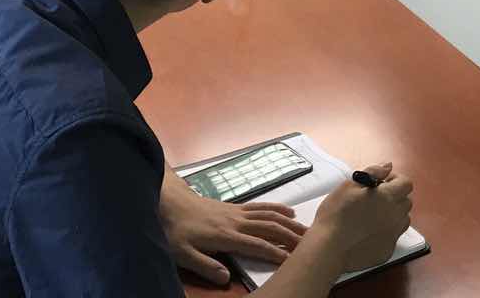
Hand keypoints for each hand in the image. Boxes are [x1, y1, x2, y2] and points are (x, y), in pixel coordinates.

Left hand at [158, 179, 305, 284]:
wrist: (169, 201)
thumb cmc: (175, 230)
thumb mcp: (183, 254)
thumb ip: (205, 266)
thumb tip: (226, 278)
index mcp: (226, 236)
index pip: (257, 246)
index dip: (276, 254)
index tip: (293, 261)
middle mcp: (237, 222)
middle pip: (270, 228)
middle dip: (291, 236)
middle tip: (310, 244)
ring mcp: (238, 212)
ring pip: (269, 215)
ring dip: (289, 222)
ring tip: (307, 229)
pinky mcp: (236, 207)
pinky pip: (261, 206)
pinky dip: (278, 208)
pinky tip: (289, 212)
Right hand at [314, 164, 413, 273]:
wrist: (329, 247)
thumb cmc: (336, 215)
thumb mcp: (350, 185)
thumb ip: (372, 172)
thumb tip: (387, 166)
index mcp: (387, 197)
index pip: (406, 183)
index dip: (395, 180)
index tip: (381, 182)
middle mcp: (395, 216)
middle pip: (406, 201)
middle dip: (394, 196)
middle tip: (375, 198)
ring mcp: (393, 235)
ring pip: (403, 219)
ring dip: (393, 214)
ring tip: (373, 215)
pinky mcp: (388, 250)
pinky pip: (394, 236)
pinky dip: (386, 231)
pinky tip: (369, 231)